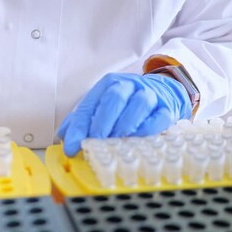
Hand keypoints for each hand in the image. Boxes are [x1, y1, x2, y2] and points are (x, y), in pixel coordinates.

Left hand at [58, 72, 191, 156]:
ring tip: (115, 140)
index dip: (79, 126)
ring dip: (125, 124)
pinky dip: (148, 128)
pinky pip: (159, 117)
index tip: (72, 147)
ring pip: (139, 103)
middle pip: (114, 97)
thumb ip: (81, 120)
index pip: (90, 104)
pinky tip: (137, 138)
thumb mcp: (101, 105)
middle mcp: (129, 85)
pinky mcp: (166, 108)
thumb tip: (64, 136)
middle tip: (95, 139)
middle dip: (102, 120)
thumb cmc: (125, 103)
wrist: (163, 91)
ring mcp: (150, 95)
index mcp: (108, 84)